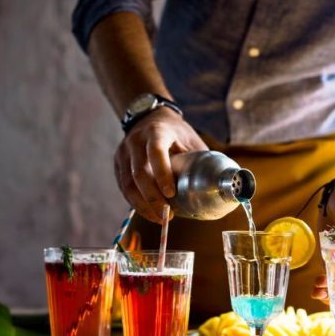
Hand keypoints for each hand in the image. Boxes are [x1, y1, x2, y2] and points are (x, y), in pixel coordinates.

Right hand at [114, 108, 207, 222]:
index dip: (162, 174)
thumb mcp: (190, 140)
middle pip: (139, 173)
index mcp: (156, 132)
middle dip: (152, 198)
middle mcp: (136, 141)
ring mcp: (124, 152)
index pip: (155, 152)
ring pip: (128, 184)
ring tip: (158, 218)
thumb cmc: (176, 133)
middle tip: (167, 215)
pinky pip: (124, 187)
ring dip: (142, 205)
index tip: (171, 194)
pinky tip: (148, 212)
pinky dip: (135, 203)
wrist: (150, 118)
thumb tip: (216, 186)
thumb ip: (199, 160)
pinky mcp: (118, 163)